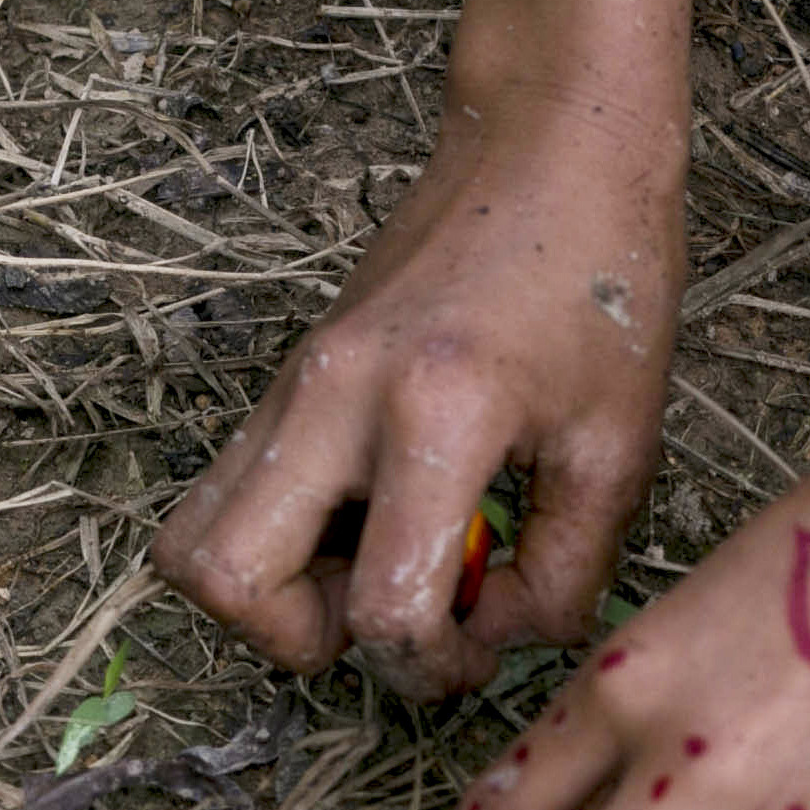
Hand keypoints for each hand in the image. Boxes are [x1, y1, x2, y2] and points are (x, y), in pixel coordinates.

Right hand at [151, 78, 684, 701]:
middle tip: (386, 616)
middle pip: (224, 580)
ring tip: (362, 569)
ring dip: (266, 591)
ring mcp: (294, 384)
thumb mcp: (619, 444)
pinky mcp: (286, 379)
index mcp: (437, 414)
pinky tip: (366, 520)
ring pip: (190, 539)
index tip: (480, 648)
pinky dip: (275, 540)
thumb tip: (500, 636)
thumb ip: (564, 569)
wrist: (547, 140)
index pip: (384, 609)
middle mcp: (336, 399)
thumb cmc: (602, 274)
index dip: (433, 669)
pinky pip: (225, 492)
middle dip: (300, 640)